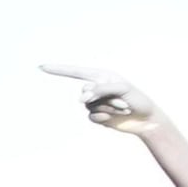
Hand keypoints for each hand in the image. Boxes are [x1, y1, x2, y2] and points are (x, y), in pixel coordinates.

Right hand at [40, 63, 161, 133]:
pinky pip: (91, 117)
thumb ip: (100, 90)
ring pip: (88, 107)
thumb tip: (81, 98)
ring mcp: (96, 103)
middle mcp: (96, 88)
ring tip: (122, 109)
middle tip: (123, 103)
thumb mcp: (121, 90)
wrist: (146, 119)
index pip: (75, 72)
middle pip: (84, 93)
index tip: (41, 67)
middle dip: (103, 99)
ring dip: (107, 109)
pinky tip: (114, 118)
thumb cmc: (137, 99)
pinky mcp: (97, 116)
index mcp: (101, 76)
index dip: (58, 70)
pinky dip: (103, 118)